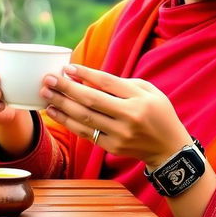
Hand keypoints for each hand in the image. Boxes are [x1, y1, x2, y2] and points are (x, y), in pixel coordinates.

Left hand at [40, 64, 190, 169]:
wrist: (169, 149)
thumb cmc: (158, 113)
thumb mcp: (149, 90)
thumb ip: (122, 84)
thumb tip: (90, 77)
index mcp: (139, 99)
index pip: (107, 83)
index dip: (85, 74)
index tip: (67, 68)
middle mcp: (129, 117)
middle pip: (91, 100)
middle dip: (66, 89)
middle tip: (48, 79)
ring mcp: (120, 135)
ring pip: (84, 118)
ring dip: (61, 105)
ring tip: (45, 94)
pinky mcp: (112, 147)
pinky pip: (86, 133)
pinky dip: (68, 122)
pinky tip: (55, 112)